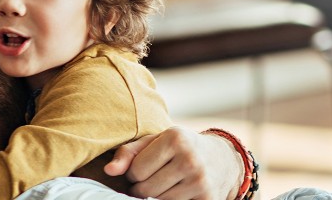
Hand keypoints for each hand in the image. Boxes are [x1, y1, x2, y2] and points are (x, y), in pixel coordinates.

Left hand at [104, 126, 241, 199]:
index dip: (135, 173)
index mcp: (175, 138)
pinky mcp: (208, 199)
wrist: (222, 159)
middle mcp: (190, 159)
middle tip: (153, 178)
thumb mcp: (155, 141)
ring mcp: (200, 181)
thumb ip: (128, 153)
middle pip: (145, 189)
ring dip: (155, 197)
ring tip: (164, 185)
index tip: (145, 168)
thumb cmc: (180, 148)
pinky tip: (177, 192)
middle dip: (142, 187)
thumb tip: (108, 171)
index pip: (135, 171)